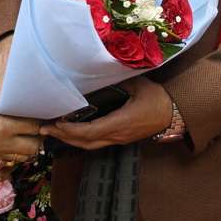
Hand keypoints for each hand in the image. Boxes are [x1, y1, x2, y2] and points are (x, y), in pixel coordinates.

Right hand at [0, 77, 41, 163]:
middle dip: (38, 137)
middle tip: (37, 127)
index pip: (33, 126)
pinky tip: (12, 144)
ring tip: (27, 136)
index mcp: (3, 126)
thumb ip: (0, 98)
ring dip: (28, 147)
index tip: (41, 115)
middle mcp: (2, 143)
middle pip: (34, 146)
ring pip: (23, 157)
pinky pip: (9, 161)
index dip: (40, 120)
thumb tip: (13, 97)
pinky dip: (15, 154)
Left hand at [40, 79, 173, 150]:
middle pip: (86, 143)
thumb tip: (100, 75)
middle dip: (64, 137)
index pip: (91, 131)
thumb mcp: (139, 85)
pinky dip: (81, 139)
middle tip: (46, 128)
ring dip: (71, 140)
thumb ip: (119, 81)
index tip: (57, 123)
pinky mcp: (120, 139)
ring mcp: (119, 139)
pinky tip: (73, 132)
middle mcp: (117, 135)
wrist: (174, 114)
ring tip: (54, 131)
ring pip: (90, 146)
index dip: (72, 130)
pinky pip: (97, 143)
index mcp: (121, 122)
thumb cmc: (157, 99)